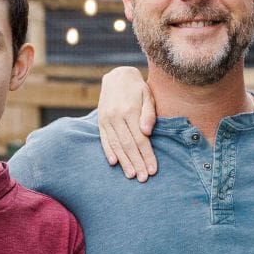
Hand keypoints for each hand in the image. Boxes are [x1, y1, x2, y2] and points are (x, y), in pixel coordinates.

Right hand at [96, 66, 158, 181]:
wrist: (117, 76)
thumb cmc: (137, 88)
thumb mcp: (147, 95)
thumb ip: (149, 113)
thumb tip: (147, 131)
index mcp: (130, 111)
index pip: (140, 139)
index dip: (147, 155)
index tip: (153, 169)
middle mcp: (116, 117)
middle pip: (128, 145)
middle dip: (137, 163)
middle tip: (143, 178)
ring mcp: (107, 120)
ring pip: (116, 145)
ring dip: (124, 162)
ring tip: (131, 175)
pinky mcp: (101, 122)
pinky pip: (104, 140)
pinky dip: (109, 152)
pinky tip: (114, 163)